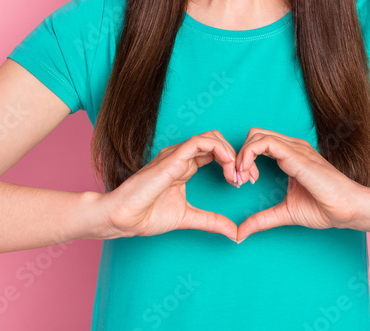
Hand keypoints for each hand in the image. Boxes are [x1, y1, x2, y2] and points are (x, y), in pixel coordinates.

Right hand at [98, 130, 240, 241]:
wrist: (123, 218)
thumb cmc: (146, 216)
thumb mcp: (189, 218)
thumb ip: (212, 221)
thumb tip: (234, 232)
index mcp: (184, 166)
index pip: (215, 153)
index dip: (234, 164)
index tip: (244, 183)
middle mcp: (181, 157)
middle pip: (217, 141)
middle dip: (237, 157)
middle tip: (247, 178)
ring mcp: (176, 155)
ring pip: (211, 137)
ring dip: (230, 153)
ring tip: (237, 175)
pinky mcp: (172, 158)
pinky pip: (199, 141)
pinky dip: (219, 149)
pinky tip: (228, 166)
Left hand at [233, 127, 368, 243]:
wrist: (349, 209)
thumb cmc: (325, 208)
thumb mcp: (285, 213)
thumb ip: (262, 219)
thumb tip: (240, 233)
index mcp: (290, 155)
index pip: (259, 143)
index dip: (244, 160)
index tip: (242, 182)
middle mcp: (292, 147)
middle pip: (254, 135)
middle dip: (239, 155)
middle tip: (238, 180)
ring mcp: (294, 148)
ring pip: (256, 135)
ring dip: (241, 155)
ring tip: (242, 179)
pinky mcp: (296, 155)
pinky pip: (264, 143)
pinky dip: (248, 155)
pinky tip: (249, 175)